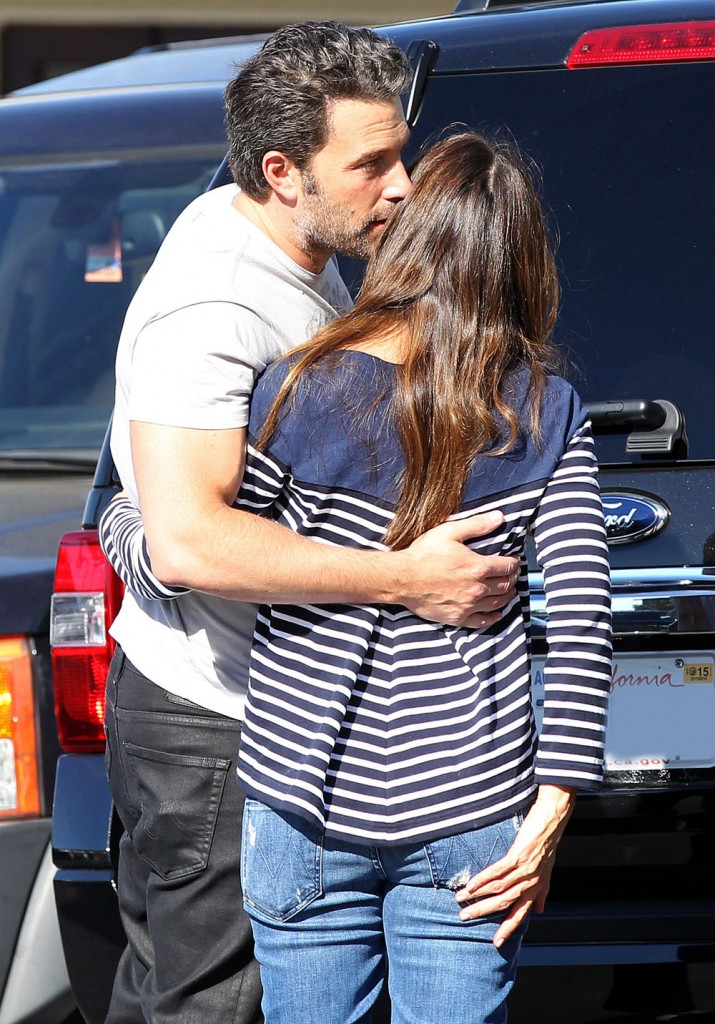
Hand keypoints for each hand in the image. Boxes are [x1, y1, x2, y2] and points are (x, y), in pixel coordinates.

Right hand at [399, 511, 517, 626]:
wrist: (402, 579)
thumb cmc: (423, 555)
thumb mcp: (449, 532)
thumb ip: (476, 525)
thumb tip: (499, 517)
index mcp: (478, 567)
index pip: (507, 566)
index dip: (514, 562)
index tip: (514, 560)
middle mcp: (477, 588)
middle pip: (505, 585)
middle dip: (512, 578)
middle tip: (512, 574)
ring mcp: (468, 605)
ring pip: (498, 603)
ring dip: (507, 596)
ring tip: (508, 590)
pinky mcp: (457, 617)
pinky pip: (482, 621)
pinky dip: (493, 617)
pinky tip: (496, 613)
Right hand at [454, 785, 575, 946]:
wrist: (554, 819)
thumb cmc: (549, 844)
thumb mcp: (548, 872)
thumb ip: (542, 892)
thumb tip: (540, 911)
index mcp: (536, 888)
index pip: (520, 914)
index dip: (508, 928)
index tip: (496, 943)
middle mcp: (530, 883)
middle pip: (504, 903)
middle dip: (483, 912)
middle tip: (464, 918)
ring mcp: (525, 870)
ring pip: (498, 889)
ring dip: (477, 896)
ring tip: (460, 899)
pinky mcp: (519, 855)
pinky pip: (498, 871)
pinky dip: (483, 879)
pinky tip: (470, 884)